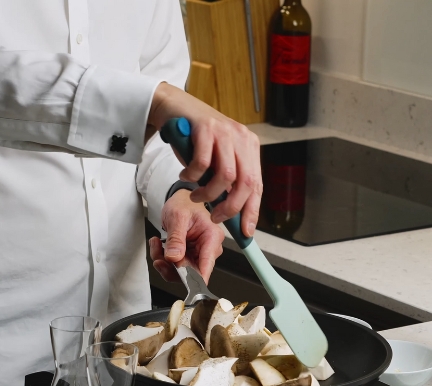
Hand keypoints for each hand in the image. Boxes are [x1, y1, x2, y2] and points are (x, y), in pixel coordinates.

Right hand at [148, 83, 262, 236]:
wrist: (175, 107)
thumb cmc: (194, 138)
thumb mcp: (216, 159)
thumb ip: (225, 180)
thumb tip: (231, 214)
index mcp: (249, 146)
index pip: (257, 184)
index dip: (252, 210)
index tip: (245, 230)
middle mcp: (241, 138)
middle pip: (245, 182)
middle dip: (231, 207)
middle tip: (216, 217)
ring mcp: (224, 131)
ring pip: (226, 176)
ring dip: (208, 193)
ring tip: (195, 195)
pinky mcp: (205, 128)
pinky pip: (202, 163)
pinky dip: (192, 176)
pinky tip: (185, 176)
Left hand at [149, 190, 224, 282]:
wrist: (180, 201)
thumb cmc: (184, 204)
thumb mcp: (177, 217)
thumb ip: (176, 238)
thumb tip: (175, 258)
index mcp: (212, 237)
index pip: (207, 264)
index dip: (196, 278)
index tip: (185, 283)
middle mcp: (209, 249)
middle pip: (192, 272)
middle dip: (171, 267)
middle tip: (158, 255)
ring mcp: (199, 254)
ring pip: (181, 272)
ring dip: (164, 263)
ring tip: (156, 245)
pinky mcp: (189, 257)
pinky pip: (175, 267)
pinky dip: (164, 259)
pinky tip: (159, 246)